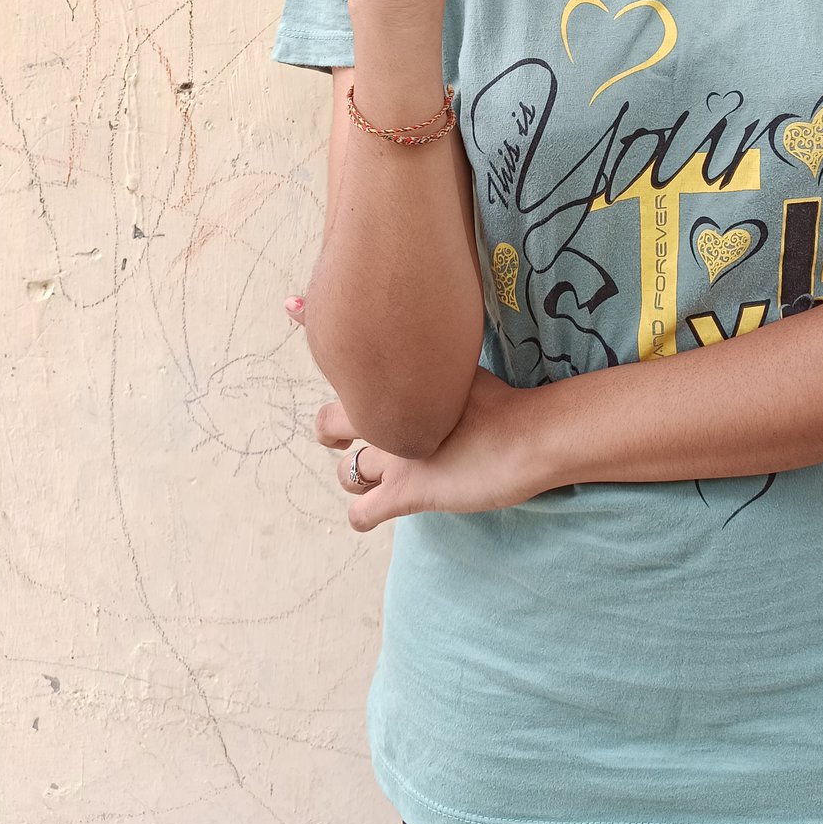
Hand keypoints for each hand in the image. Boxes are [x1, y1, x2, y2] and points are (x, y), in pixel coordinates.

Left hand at [284, 300, 545, 529]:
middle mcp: (388, 415)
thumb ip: (440, 361)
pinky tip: (374, 513)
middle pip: (330, 421)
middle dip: (334, 430)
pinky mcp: (407, 493)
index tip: (292, 308)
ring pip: (346, 471)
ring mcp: (395, 456)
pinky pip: (362, 513)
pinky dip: (363, 516)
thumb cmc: (507, 401)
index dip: (313, 323)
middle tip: (348, 437)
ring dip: (355, 475)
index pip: (346, 347)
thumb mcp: (467, 366)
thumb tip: (434, 343)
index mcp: (402, 381)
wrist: (530, 435)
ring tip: (375, 476)